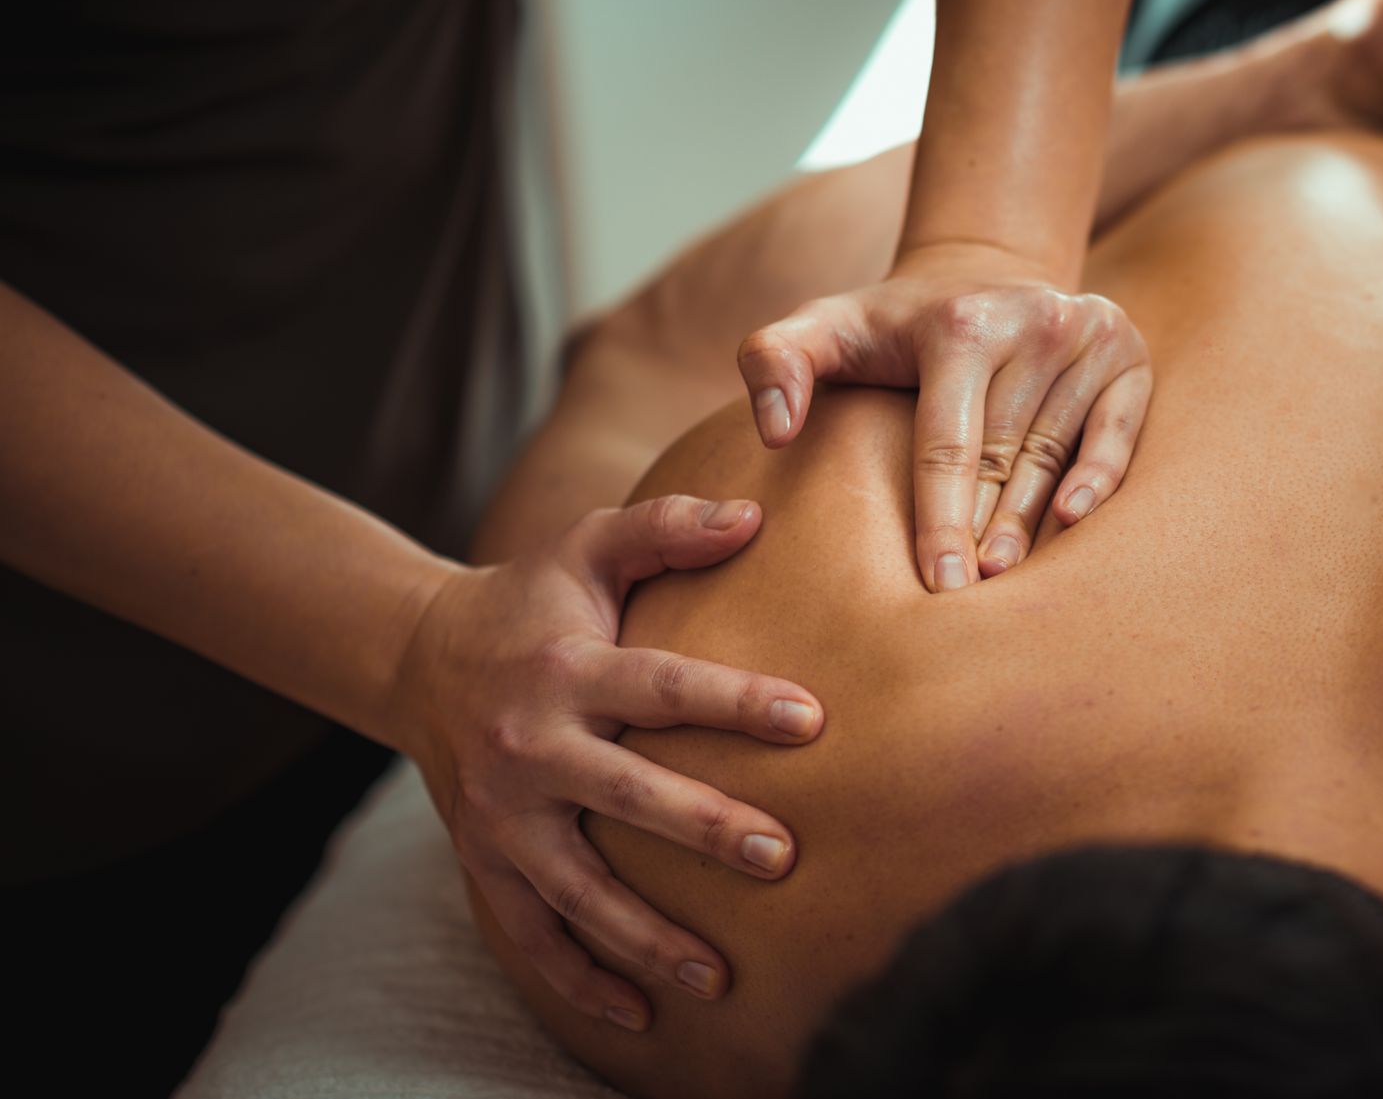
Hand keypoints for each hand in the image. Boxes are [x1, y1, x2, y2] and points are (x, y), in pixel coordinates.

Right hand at [388, 495, 824, 1031]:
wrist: (421, 659)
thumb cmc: (534, 601)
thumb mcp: (587, 546)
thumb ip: (665, 528)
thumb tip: (753, 515)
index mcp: (566, 668)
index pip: (661, 686)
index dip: (735, 701)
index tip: (812, 720)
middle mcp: (530, 747)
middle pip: (624, 796)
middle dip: (702, 828)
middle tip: (780, 857)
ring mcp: (502, 816)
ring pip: (577, 889)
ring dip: (646, 938)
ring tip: (721, 978)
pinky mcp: (486, 863)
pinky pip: (530, 936)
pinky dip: (578, 982)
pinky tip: (641, 1016)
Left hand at [736, 242, 1150, 589]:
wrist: (979, 273)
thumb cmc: (891, 325)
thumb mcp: (822, 327)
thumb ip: (774, 362)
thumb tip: (775, 430)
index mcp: (960, 322)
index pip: (947, 444)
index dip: (939, 522)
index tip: (934, 589)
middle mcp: (1032, 321)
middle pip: (1004, 456)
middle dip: (982, 533)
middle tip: (964, 603)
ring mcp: (1087, 336)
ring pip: (1054, 454)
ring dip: (1031, 524)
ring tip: (1004, 583)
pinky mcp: (1126, 355)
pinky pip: (1118, 431)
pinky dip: (1101, 478)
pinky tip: (1075, 522)